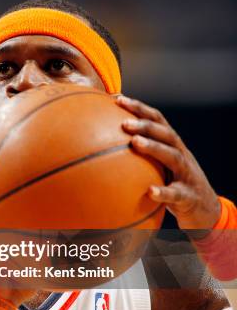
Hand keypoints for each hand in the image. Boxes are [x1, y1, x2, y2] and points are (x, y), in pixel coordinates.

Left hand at [116, 95, 220, 230]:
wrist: (206, 210)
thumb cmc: (175, 185)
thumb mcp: (160, 167)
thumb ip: (140, 157)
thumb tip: (102, 151)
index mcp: (173, 146)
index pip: (157, 121)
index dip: (139, 108)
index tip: (118, 99)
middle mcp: (181, 156)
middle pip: (165, 133)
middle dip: (145, 125)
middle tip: (124, 123)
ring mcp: (186, 175)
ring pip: (173, 157)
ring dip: (154, 147)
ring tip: (135, 142)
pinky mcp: (188, 196)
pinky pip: (176, 193)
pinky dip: (164, 191)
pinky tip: (150, 191)